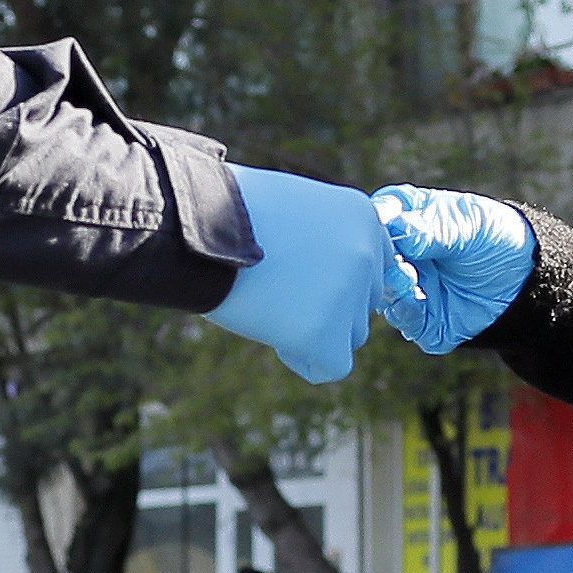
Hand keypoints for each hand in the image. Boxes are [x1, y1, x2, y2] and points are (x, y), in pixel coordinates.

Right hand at [203, 167, 386, 383]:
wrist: (199, 226)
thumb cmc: (230, 211)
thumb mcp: (293, 206)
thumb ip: (324, 238)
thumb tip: (328, 277)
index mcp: (361, 216)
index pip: (374, 266)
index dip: (338, 278)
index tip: (305, 279)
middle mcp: (367, 254)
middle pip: (363, 303)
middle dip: (327, 306)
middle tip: (280, 293)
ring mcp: (349, 295)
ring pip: (350, 335)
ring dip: (316, 330)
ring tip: (271, 308)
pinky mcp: (325, 333)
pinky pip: (333, 366)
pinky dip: (305, 359)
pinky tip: (274, 336)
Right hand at [373, 184, 534, 352]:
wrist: (524, 281)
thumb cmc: (494, 239)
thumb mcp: (468, 224)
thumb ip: (433, 228)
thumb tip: (398, 231)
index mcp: (407, 220)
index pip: (378, 215)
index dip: (377, 218)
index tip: (385, 221)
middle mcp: (400, 256)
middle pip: (374, 256)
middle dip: (380, 257)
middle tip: (396, 255)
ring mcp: (407, 288)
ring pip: (382, 289)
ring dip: (390, 283)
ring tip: (407, 276)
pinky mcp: (420, 320)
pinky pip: (403, 317)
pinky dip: (404, 308)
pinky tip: (415, 296)